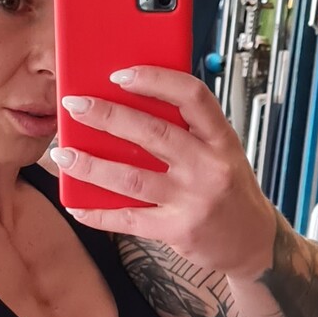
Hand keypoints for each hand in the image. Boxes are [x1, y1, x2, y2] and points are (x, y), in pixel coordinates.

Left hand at [50, 67, 274, 275]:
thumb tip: (128, 110)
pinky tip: (76, 205)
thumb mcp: (222, 152)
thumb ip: (187, 132)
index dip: (155, 80)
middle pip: (152, 133)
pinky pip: (129, 218)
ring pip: (132, 177)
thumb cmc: (230, 190)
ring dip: (91, 164)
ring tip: (64, 154)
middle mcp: (209, 167)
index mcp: (221, 139)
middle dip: (108, 116)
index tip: (120, 74)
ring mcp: (193, 200)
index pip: (192, 96)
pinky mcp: (178, 230)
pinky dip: (98, 213)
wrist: (253, 243)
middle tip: (75, 105)